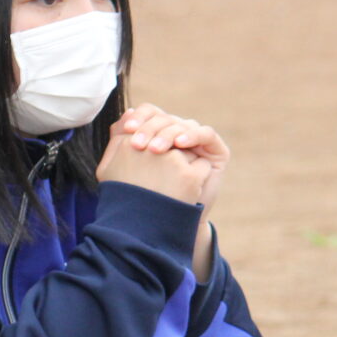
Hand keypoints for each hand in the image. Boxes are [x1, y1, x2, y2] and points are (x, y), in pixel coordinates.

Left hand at [114, 104, 228, 215]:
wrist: (168, 223)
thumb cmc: (146, 197)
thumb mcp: (126, 168)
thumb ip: (120, 142)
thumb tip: (122, 117)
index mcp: (157, 132)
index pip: (149, 113)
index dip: (140, 117)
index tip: (127, 130)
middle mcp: (177, 133)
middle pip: (164, 118)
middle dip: (150, 129)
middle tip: (138, 145)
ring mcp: (196, 140)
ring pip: (183, 125)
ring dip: (168, 135)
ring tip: (155, 150)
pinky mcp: (215, 150)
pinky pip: (206, 134)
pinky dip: (192, 136)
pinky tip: (180, 145)